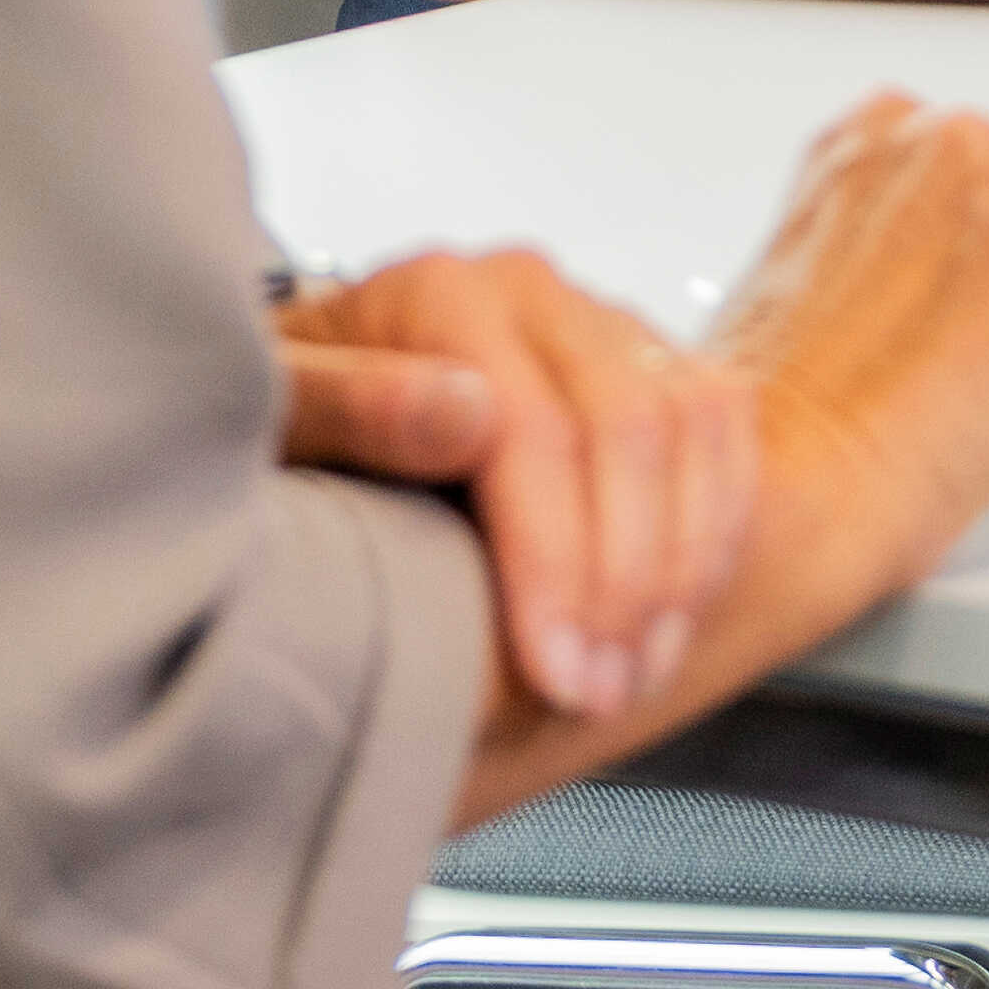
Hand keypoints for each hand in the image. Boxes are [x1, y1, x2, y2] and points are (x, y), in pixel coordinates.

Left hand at [278, 247, 762, 719]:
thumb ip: (343, 407)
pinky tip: (673, 622)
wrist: (302, 405)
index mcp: (438, 295)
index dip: (555, 562)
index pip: (532, 428)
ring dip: (679, 569)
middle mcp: (529, 289)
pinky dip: (714, 530)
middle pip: (627, 429)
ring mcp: (593, 317)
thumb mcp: (268, 423)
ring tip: (633, 679)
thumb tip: (463, 416)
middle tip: (597, 699)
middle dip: (625, 584)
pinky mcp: (640, 356)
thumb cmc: (275, 430)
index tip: (554, 674)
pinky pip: (721, 426)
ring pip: (691, 425)